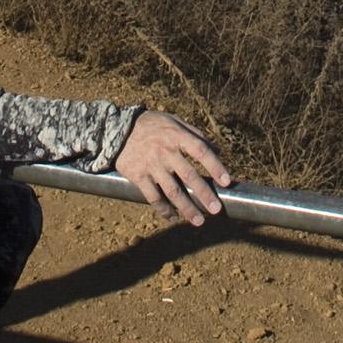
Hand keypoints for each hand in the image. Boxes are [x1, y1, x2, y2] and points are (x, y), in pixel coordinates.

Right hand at [115, 111, 231, 226]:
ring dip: (186, 208)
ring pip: (172, 191)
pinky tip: (173, 216)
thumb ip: (195, 134)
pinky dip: (164, 209)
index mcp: (176, 135)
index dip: (215, 166)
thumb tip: (217, 150)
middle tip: (216, 210)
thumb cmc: (151, 125)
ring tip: (199, 221)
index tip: (227, 182)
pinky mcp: (138, 176)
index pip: (201, 151)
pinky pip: (153, 197)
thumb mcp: (173, 121)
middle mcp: (165, 151)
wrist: (116, 129)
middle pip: (189, 175)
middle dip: (204, 194)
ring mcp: (151, 165)